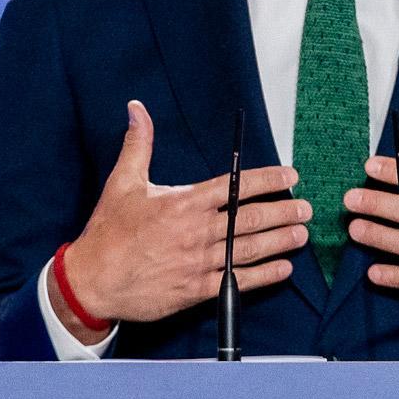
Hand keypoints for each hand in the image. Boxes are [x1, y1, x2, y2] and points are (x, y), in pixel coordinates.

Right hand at [56, 101, 309, 339]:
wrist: (93, 280)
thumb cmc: (109, 232)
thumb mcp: (123, 183)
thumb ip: (138, 145)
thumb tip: (137, 109)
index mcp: (184, 203)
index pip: (235, 186)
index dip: (268, 180)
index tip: (290, 176)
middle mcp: (197, 231)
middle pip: (251, 218)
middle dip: (283, 211)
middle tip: (305, 208)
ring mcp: (199, 262)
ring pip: (250, 249)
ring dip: (280, 241)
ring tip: (301, 234)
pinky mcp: (197, 290)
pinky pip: (239, 281)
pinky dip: (264, 275)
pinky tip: (282, 268)